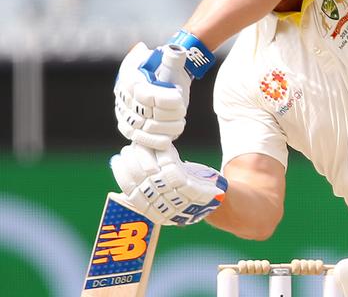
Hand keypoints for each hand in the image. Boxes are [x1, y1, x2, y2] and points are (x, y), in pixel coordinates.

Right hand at [110, 143, 227, 225]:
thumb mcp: (164, 190)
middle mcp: (165, 211)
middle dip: (131, 163)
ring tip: (141, 144)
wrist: (218, 199)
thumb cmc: (187, 191)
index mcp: (156, 215)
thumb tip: (120, 164)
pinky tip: (162, 145)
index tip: (117, 159)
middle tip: (128, 149)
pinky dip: (163, 155)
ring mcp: (178, 199)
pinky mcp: (191, 188)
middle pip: (140, 183)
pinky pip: (172, 168)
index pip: (131, 194)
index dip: (122, 175)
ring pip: (153, 175)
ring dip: (144, 157)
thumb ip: (146, 181)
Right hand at [114, 43, 190, 149]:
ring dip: (167, 127)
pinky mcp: (128, 126)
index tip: (180, 99)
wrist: (162, 78)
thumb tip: (175, 52)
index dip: (165, 100)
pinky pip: (137, 138)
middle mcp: (124, 95)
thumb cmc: (167, 69)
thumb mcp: (170, 60)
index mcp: (131, 77)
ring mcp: (124, 112)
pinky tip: (168, 140)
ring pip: (145, 127)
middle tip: (182, 111)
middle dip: (169, 114)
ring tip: (180, 122)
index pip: (146, 95)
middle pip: (147, 113)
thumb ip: (173, 56)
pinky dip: (154, 141)